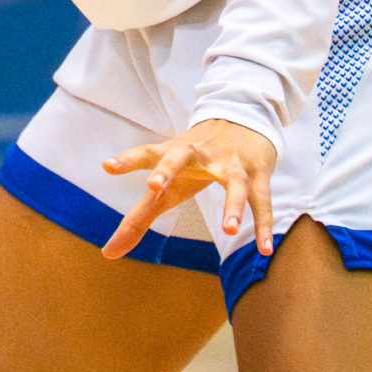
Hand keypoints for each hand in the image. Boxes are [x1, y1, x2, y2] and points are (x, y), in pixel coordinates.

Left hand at [100, 117, 277, 260]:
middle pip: (180, 157)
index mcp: (173, 154)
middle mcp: (199, 155)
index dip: (128, 161)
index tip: (108, 166)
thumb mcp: (166, 186)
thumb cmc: (195, 161)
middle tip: (154, 187)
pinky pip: (262, 201)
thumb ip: (138, 219)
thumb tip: (108, 255)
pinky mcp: (256, 173)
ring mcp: (230, 163)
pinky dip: (264, 225)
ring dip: (233, 205)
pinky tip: (264, 250)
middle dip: (167, 170)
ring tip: (229, 230)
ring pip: (233, 183)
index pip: (146, 155)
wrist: (241, 117)